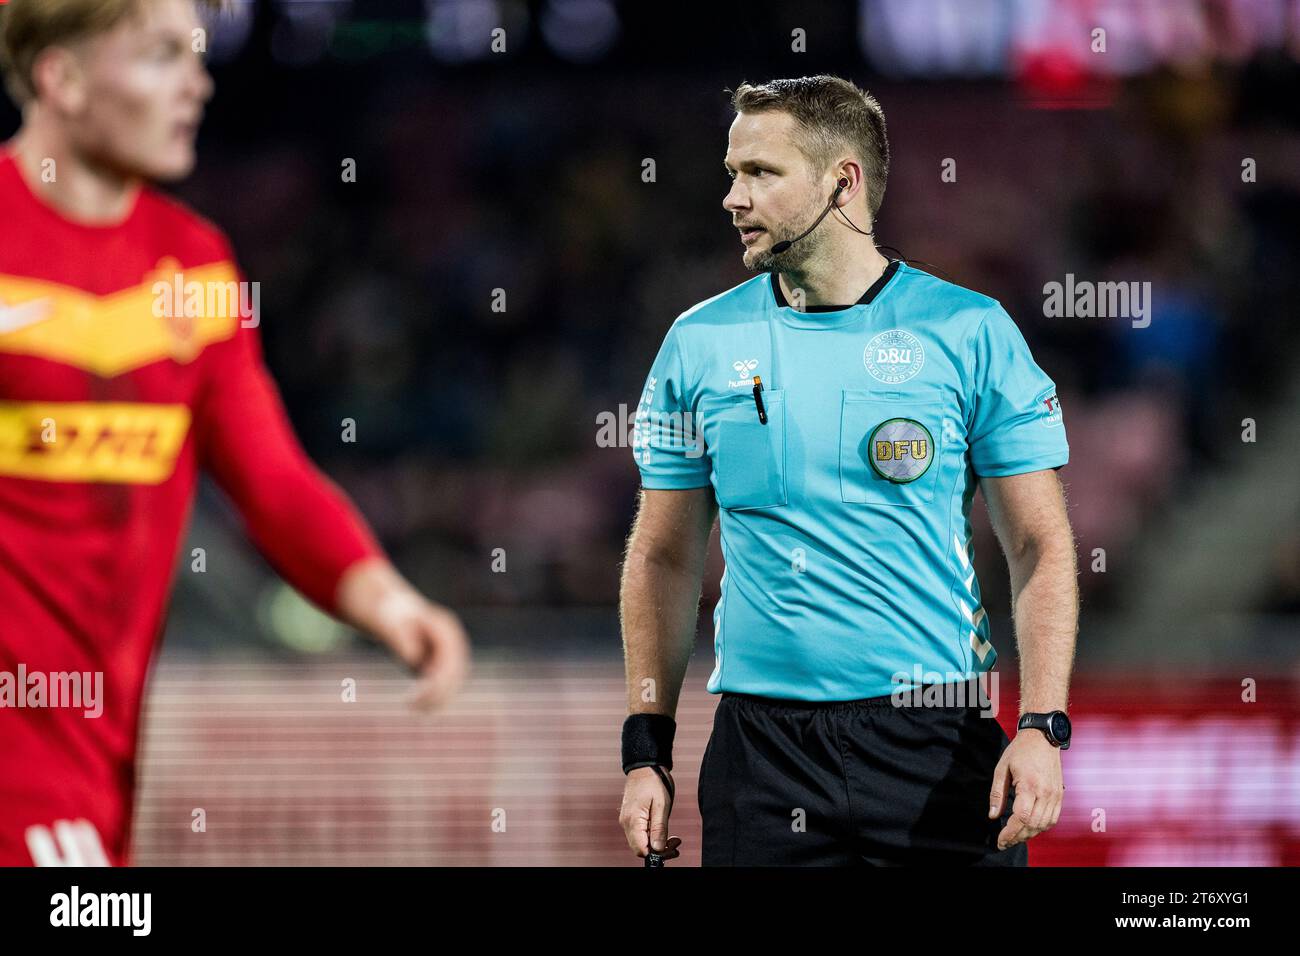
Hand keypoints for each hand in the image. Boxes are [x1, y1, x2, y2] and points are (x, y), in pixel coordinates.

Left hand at [336, 557, 470, 711]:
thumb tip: (414, 658)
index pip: (451, 660)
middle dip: (437, 693)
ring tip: (410, 706)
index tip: (419, 694)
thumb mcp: (394, 622)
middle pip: (456, 674)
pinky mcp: (444, 664)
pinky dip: (433, 698)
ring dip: (436, 699)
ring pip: (454, 683)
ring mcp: (453, 653)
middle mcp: (456, 642)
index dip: (440, 680)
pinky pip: (446, 686)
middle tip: (411, 705)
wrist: (398, 611)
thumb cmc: (393, 616)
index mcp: (447, 629)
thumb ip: (403, 637)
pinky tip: (415, 705)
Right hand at [619, 766, 681, 860]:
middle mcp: (626, 823)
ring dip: (656, 843)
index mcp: (633, 820)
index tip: (672, 847)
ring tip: (673, 838)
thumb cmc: (654, 782)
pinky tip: (662, 831)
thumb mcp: (661, 805)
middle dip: (658, 850)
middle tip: (676, 843)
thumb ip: (659, 828)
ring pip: (640, 842)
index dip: (657, 853)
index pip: (641, 850)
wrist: (644, 766)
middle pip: (640, 848)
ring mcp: (627, 821)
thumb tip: (658, 849)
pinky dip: (651, 836)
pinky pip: (639, 834)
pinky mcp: (630, 818)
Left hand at [988, 729, 1064, 850]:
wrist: (1042, 738)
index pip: (1021, 817)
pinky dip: (1041, 827)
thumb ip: (997, 794)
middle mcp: (1046, 792)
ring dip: (1029, 834)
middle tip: (1005, 842)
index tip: (1001, 840)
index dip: (1010, 833)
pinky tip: (1030, 828)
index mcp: (1029, 785)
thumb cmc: (1020, 750)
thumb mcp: (1001, 768)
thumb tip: (993, 815)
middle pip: (1033, 825)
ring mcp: (1055, 795)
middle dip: (1018, 837)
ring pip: (1044, 825)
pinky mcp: (1060, 795)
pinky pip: (1053, 819)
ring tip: (1015, 837)